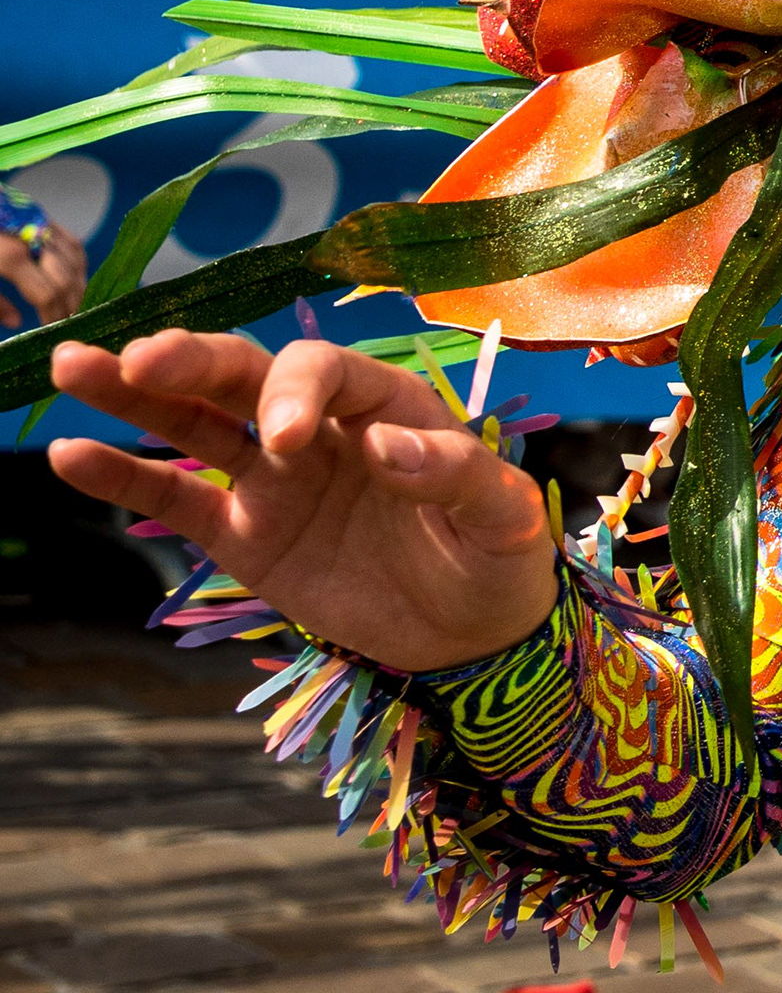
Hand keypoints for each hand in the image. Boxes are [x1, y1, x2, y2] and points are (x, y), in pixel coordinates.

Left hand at [0, 219, 84, 324]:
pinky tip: (73, 274)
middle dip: (71, 303)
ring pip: (73, 257)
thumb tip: (17, 321)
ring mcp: (37, 224)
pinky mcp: (36, 214)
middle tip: (70, 321)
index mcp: (10, 258)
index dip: (53, 315)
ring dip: (78, 284)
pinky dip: (75, 259)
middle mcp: (32, 240)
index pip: (47, 294)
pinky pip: (67, 238)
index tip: (52, 329)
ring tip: (75, 303)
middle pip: (66, 277)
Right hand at [45, 331, 560, 672]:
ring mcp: (273, 479)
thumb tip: (388, 446)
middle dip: (191, 360)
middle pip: (243, 376)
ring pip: (193, 422)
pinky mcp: (242, 534)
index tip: (285, 440)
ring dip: (133, 393)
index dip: (296, 391)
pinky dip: (121, 476)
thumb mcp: (504, 517)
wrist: (474, 633)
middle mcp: (319, 428)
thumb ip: (458, 476)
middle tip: (140, 359)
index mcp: (386, 404)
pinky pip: (173, 498)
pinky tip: (68, 453)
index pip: (324, 370)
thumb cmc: (498, 555)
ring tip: (72, 364)